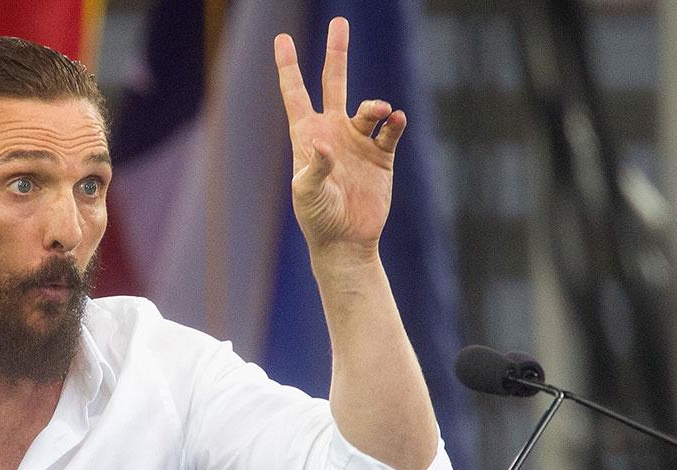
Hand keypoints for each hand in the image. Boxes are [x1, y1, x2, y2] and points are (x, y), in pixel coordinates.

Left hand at [274, 18, 404, 263]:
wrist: (346, 241)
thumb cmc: (317, 218)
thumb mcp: (307, 194)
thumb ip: (314, 168)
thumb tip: (326, 143)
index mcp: (307, 135)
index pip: (295, 94)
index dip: (288, 67)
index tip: (281, 39)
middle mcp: (333, 131)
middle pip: (334, 82)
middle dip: (337, 52)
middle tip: (341, 21)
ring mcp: (358, 141)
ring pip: (369, 107)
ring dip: (375, 105)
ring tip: (381, 111)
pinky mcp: (381, 156)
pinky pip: (390, 131)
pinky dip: (394, 124)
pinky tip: (395, 120)